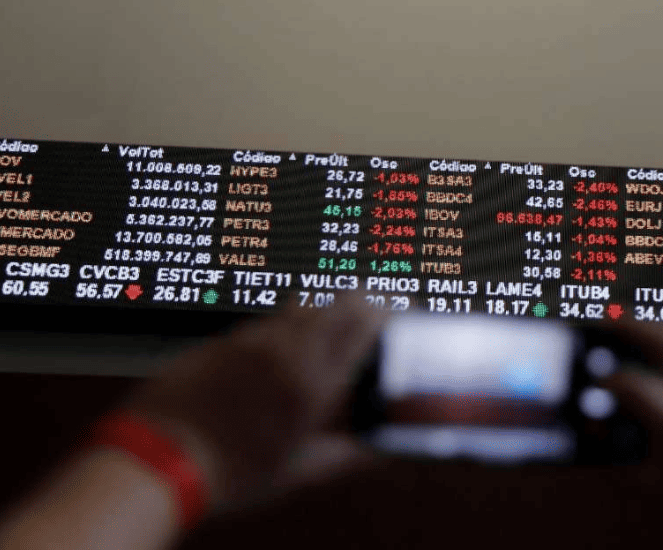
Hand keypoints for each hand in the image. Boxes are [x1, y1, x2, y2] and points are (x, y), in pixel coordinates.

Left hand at [115, 292, 384, 515]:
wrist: (156, 460)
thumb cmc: (227, 472)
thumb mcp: (297, 472)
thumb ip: (344, 457)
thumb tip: (377, 452)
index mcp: (313, 383)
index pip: (362, 324)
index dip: (383, 312)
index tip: (392, 312)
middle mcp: (285, 351)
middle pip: (334, 303)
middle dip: (357, 303)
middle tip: (366, 311)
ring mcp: (249, 341)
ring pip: (297, 309)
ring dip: (316, 317)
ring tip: (317, 339)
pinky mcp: (220, 342)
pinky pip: (260, 327)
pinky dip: (276, 334)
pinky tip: (270, 359)